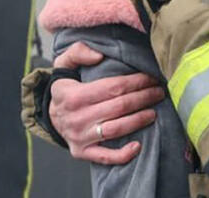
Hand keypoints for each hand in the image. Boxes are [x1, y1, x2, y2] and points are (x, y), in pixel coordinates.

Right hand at [49, 42, 165, 164]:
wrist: (49, 115)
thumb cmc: (64, 88)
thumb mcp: (63, 64)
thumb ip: (78, 52)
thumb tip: (99, 55)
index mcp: (74, 95)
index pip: (112, 87)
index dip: (135, 82)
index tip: (151, 77)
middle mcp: (77, 118)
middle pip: (119, 107)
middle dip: (143, 98)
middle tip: (158, 92)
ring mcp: (80, 137)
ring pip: (116, 129)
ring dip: (139, 120)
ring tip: (154, 112)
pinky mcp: (82, 152)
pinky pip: (105, 156)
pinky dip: (123, 154)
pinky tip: (138, 146)